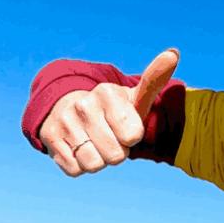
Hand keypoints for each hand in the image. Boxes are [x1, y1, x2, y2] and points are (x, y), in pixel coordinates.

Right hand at [37, 49, 179, 176]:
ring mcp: (64, 121)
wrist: (70, 109)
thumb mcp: (134, 96)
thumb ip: (154, 79)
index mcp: (107, 92)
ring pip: (94, 164)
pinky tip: (79, 148)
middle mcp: (83, 104)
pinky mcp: (50, 138)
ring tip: (95, 143)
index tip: (125, 125)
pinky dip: (80, 166)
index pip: (133, 136)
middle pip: (115, 155)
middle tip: (109, 136)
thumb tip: (174, 53)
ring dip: (99, 161)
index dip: (131, 137)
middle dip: (116, 152)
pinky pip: (75, 170)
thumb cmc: (112, 109)